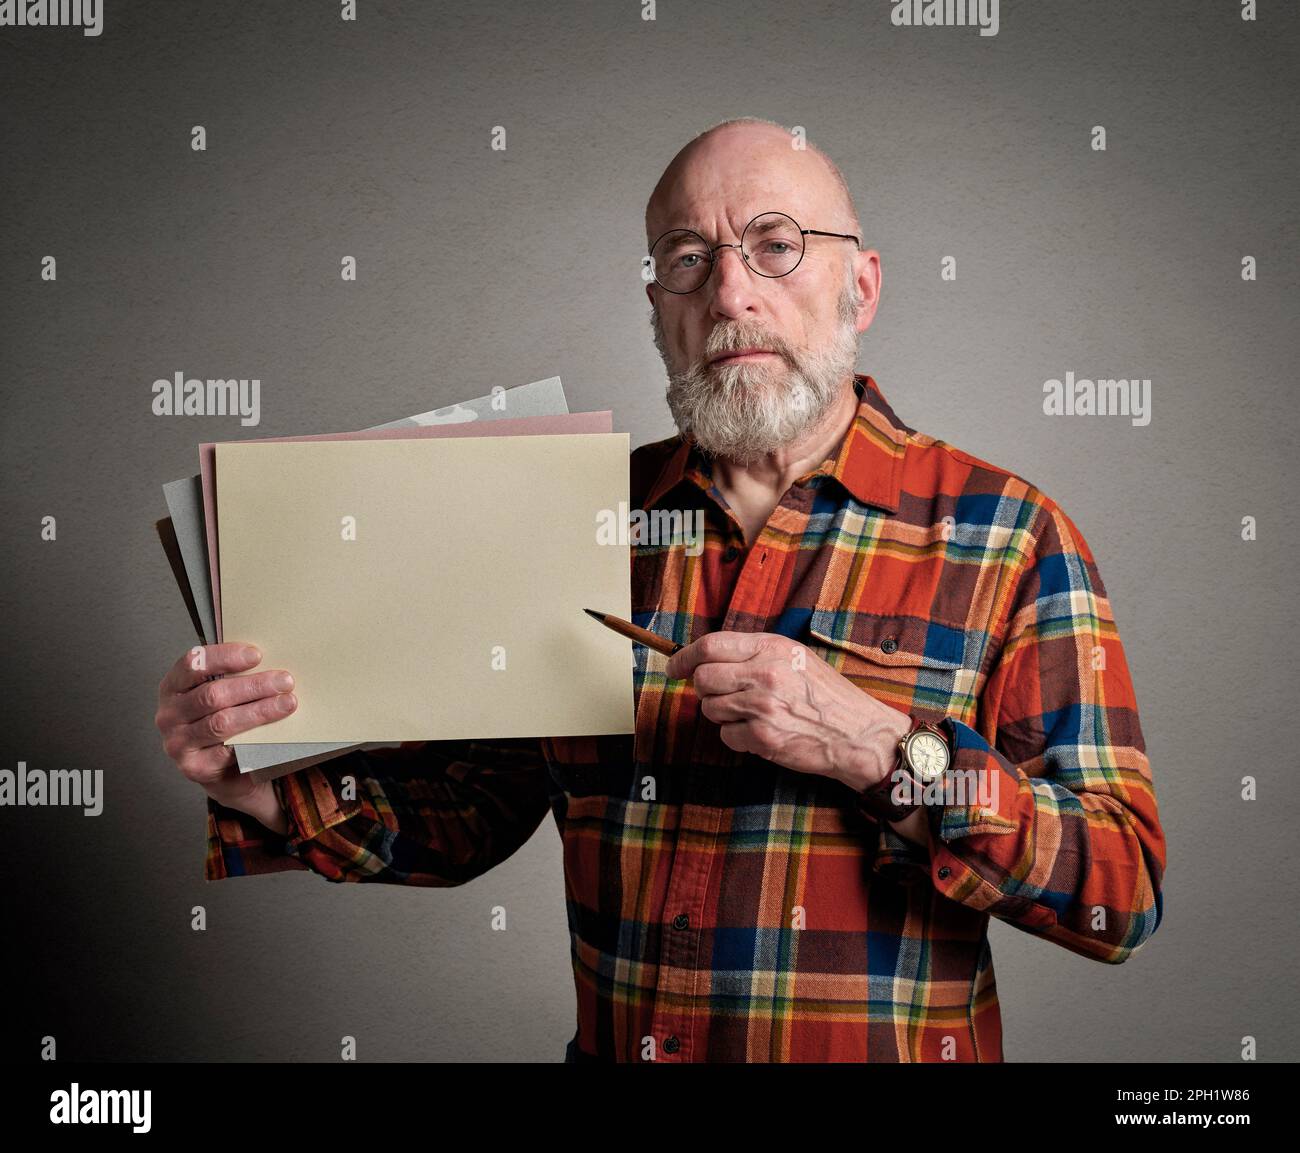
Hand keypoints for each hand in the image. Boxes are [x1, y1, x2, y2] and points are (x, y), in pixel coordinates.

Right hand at [154, 642, 296, 833]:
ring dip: (260, 711)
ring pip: (222, 722)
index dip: (225, 656)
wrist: (224, 771)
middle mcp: (169, 715)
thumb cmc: (224, 722)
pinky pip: (227, 751)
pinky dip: (253, 740)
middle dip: (254, 686)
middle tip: (285, 681)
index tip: (256, 655)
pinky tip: (274, 733)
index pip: (193, 664)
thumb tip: (272, 663)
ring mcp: (178, 743)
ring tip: (287, 703)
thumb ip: (235, 678)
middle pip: (213, 694)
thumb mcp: (222, 696)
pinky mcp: (194, 767)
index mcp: (173, 688)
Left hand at [663, 631, 912, 791]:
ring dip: (723, 714)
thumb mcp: (795, 657)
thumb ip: (754, 653)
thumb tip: (707, 658)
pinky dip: (737, 737)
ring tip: (752, 714)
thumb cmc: (826, 695)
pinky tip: (761, 732)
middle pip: (703, 679)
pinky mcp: (763, 738)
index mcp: (772, 647)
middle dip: (705, 690)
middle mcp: (765, 674)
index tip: (675, 667)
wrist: (857, 733)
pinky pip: (726, 736)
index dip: (685, 657)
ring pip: (710, 709)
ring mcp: (762, 707)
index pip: (710, 645)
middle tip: (722, 695)